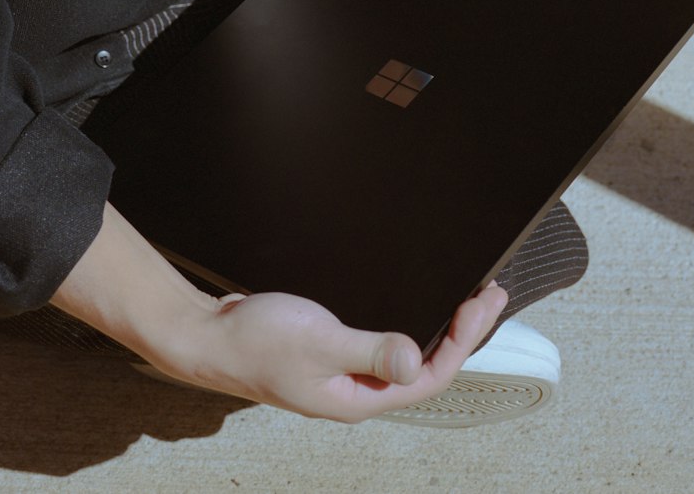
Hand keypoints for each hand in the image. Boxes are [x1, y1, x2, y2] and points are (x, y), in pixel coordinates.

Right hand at [52, 202, 506, 423]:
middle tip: (489, 294)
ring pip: (405, 355)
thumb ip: (369, 350)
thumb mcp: (317, 342)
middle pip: (424, 366)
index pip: (429, 375)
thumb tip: (417, 359)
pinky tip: (411, 304)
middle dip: (461, 331)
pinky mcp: (329, 354)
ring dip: (438, 326)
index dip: (462, 339)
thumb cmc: (253, 341)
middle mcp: (355, 392)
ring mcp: (342, 374)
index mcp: (357, 398)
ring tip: (464, 299)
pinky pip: (381, 342)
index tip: (482, 302)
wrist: (205, 336)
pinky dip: (406, 322)